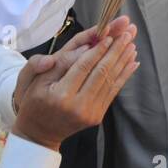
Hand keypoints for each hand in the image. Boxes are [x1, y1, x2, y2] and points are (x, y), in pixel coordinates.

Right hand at [11, 27, 139, 148]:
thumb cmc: (35, 102)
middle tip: (127, 34)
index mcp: (61, 95)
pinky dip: (123, 76)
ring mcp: (90, 113)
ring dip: (123, 61)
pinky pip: (113, 92)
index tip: (109, 34)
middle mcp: (78, 106)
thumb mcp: (36, 80)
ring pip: (110, 82)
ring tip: (132, 43)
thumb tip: (85, 47)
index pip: (84, 67)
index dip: (98, 49)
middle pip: (101, 73)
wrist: (39, 133)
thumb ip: (60, 62)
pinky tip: (132, 62)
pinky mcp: (97, 116)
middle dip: (116, 51)